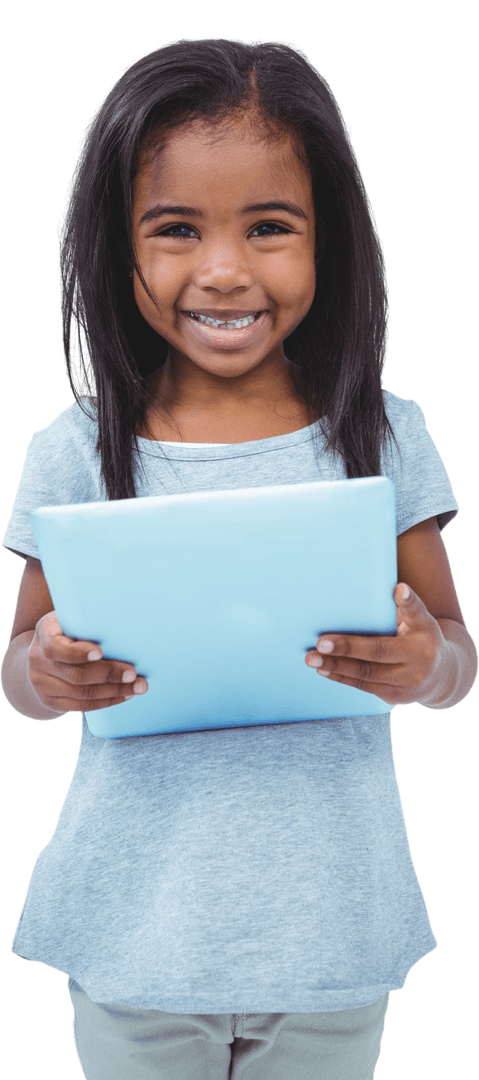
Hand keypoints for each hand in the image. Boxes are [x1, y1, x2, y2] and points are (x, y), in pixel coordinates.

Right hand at [28, 610, 147, 712]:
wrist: (43, 655)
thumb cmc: (69, 629)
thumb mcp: (72, 618)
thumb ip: (89, 619)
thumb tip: (128, 619)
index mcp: (44, 633)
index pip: (55, 647)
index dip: (78, 652)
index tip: (100, 652)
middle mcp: (38, 660)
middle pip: (75, 674)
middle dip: (108, 674)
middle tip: (133, 673)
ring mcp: (42, 683)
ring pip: (82, 693)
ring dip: (114, 691)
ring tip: (137, 686)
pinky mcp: (50, 701)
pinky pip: (81, 706)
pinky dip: (106, 701)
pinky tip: (124, 695)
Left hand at [305, 583, 454, 705]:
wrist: (444, 677)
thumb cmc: (425, 639)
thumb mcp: (424, 621)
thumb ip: (410, 606)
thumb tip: (398, 587)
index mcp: (422, 642)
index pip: (409, 621)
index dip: (401, 607)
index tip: (395, 591)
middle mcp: (416, 665)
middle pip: (377, 655)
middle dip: (347, 648)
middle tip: (320, 642)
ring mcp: (404, 685)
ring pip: (365, 675)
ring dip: (336, 666)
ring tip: (312, 659)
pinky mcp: (392, 697)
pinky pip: (363, 686)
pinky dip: (341, 677)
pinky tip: (323, 670)